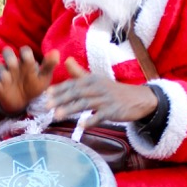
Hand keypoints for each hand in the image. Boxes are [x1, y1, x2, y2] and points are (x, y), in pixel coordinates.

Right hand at [0, 46, 59, 115]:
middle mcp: (13, 65)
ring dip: (3, 72)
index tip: (31, 62)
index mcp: (25, 61)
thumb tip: (56, 52)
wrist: (22, 101)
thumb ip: (49, 65)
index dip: (26, 54)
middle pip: (7, 52)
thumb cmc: (34, 85)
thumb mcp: (43, 77)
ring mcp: (4, 74)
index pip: (24, 50)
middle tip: (14, 65)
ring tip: (9, 80)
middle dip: (10, 57)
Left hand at [42, 58, 158, 124]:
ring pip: (85, 104)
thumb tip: (66, 60)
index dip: (60, 88)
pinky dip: (92, 120)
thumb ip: (80, 73)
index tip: (47, 93)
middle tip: (46, 106)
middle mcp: (98, 87)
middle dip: (61, 99)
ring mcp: (106, 99)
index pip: (73, 83)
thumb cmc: (113, 91)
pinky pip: (101, 116)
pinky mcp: (114, 111)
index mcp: (92, 79)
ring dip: (71, 109)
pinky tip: (82, 126)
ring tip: (57, 116)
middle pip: (77, 93)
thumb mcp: (97, 80)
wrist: (139, 98)